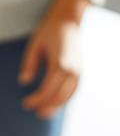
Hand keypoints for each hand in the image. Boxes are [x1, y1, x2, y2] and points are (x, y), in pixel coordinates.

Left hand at [20, 0, 90, 119]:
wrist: (69, 24)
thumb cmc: (49, 32)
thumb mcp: (35, 45)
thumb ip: (30, 64)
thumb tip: (24, 82)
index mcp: (61, 64)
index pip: (48, 89)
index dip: (37, 99)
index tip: (26, 104)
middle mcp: (73, 72)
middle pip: (59, 97)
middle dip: (46, 106)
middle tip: (34, 111)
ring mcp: (78, 74)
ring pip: (67, 97)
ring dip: (55, 106)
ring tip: (44, 112)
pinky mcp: (80, 75)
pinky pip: (72, 93)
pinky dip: (62, 100)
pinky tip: (53, 103)